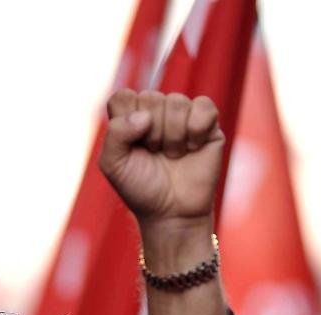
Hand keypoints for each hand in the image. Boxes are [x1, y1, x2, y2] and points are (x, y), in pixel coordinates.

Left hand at [98, 90, 223, 226]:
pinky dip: (196, 129)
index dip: (127, 120)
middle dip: (151, 133)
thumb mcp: (113, 165)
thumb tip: (144, 116)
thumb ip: (115, 134)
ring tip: (173, 155)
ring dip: (173, 136)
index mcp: (130, 117)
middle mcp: (155, 111)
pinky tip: (193, 148)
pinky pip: (204, 106)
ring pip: (176, 101)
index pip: (124, 96)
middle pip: (150, 98)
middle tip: (155, 154)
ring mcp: (182, 115)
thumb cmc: (140, 188)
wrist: (172, 212)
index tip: (132, 145)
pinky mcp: (208, 122)